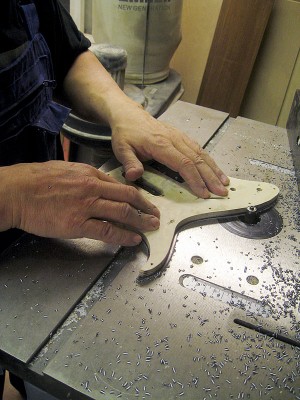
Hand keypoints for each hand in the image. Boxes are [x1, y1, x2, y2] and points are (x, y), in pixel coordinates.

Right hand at [0, 161, 159, 245]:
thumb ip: (86, 178)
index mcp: (89, 174)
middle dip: (145, 207)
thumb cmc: (37, 180)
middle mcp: (92, 188)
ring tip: (151, 227)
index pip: (120, 185)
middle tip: (156, 215)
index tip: (144, 202)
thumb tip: (101, 186)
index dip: (136, 195)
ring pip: (121, 212)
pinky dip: (123, 235)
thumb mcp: (66, 171)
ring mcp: (86, 206)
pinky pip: (106, 230)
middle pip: (127, 197)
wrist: (17, 192)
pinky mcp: (77, 224)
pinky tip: (133, 238)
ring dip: (140, 221)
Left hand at [111, 105, 229, 198]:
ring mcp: (180, 137)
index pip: (183, 163)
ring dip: (214, 169)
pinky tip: (216, 170)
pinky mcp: (182, 136)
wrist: (129, 115)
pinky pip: (199, 149)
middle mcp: (174, 139)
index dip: (195, 179)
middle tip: (222, 192)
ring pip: (201, 153)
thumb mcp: (121, 149)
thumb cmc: (126, 134)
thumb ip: (129, 163)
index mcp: (161, 144)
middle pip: (197, 159)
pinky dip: (210, 161)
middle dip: (211, 177)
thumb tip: (134, 176)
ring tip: (224, 183)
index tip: (203, 193)